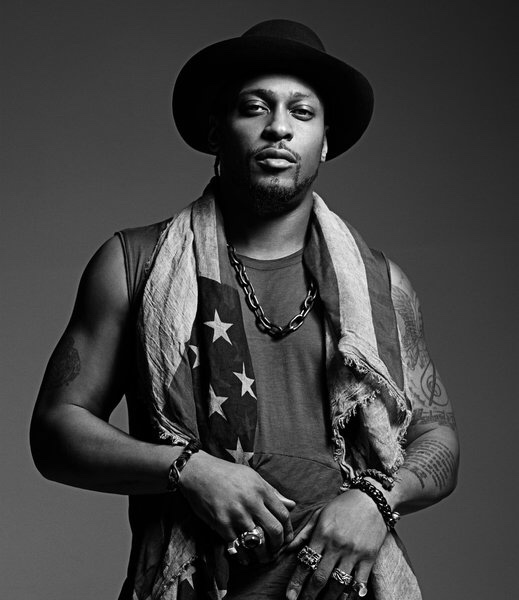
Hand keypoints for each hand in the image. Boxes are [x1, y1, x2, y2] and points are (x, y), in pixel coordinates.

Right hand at [179, 451, 294, 555]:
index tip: (287, 537)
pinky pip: (237, 547)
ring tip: (263, 558)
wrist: (199, 472)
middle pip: (275, 531)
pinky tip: (246, 558)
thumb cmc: (227, 473)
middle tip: (276, 551)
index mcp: (261, 489)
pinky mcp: (221, 524)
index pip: (283, 514)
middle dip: (278, 545)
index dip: (288, 530)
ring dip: (262, 555)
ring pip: (257, 543)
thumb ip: (272, 492)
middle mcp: (251, 502)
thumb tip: (292, 504)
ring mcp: (236, 514)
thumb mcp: (253, 477)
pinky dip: (244, 557)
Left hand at [285, 489, 387, 598]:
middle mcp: (337, 545)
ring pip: (338, 584)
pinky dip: (351, 595)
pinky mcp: (369, 558)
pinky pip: (359, 583)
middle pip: (320, 577)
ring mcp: (354, 553)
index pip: (306, 562)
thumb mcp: (319, 514)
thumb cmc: (342, 505)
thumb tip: (286, 550)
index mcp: (322, 533)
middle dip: (309, 595)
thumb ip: (303, 534)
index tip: (289, 596)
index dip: (296, 582)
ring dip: (328, 599)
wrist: (371, 498)